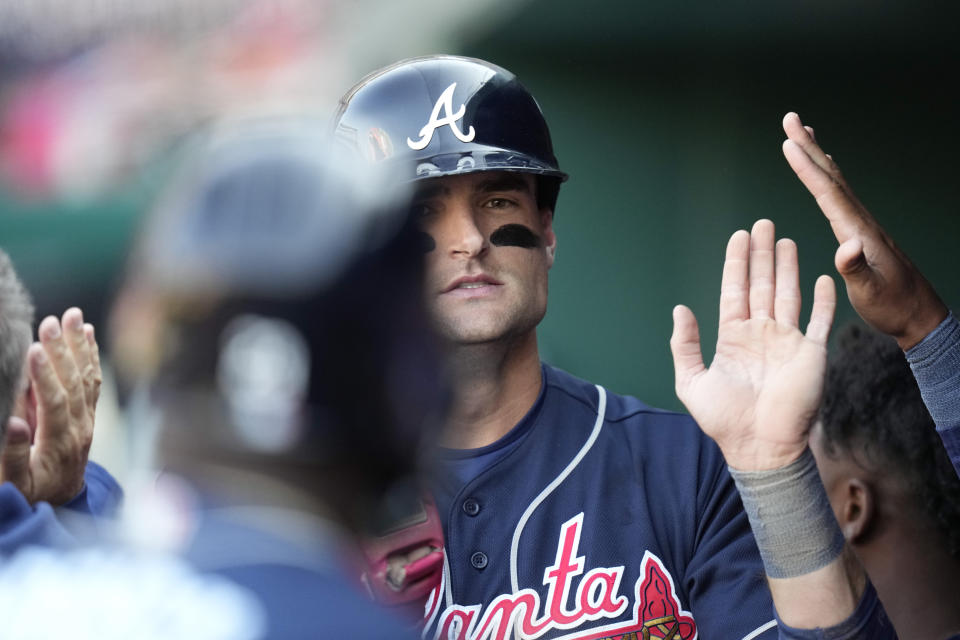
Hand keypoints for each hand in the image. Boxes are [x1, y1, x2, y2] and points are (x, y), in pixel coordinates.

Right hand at [0, 308, 100, 504]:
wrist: (62, 502)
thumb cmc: (33, 492)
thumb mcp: (17, 484)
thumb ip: (12, 455)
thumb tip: (11, 423)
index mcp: (60, 443)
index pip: (55, 404)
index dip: (45, 377)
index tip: (34, 349)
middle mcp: (80, 428)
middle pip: (74, 384)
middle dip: (62, 350)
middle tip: (52, 321)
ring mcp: (87, 419)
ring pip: (86, 377)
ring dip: (79, 345)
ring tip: (73, 316)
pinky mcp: (88, 414)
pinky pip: (93, 381)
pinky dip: (91, 355)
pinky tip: (87, 333)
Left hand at [670, 220, 835, 470]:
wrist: (758, 446)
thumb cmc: (723, 419)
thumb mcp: (692, 381)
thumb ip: (685, 344)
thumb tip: (680, 308)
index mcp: (733, 338)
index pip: (734, 291)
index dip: (736, 263)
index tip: (739, 236)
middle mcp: (760, 334)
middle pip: (761, 284)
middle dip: (761, 254)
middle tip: (762, 223)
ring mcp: (787, 342)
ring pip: (788, 294)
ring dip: (787, 267)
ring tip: (785, 239)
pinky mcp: (811, 353)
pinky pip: (819, 320)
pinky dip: (823, 300)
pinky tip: (822, 277)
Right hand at [782, 111, 946, 349]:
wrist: (919, 314)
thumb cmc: (893, 306)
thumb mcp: (871, 292)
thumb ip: (856, 269)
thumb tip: (846, 245)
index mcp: (858, 231)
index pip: (827, 193)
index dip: (806, 167)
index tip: (787, 143)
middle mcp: (861, 221)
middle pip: (831, 176)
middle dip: (808, 147)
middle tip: (791, 118)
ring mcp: (863, 224)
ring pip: (836, 181)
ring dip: (817, 156)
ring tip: (803, 133)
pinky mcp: (862, 231)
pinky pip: (840, 195)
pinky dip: (828, 176)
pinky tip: (826, 172)